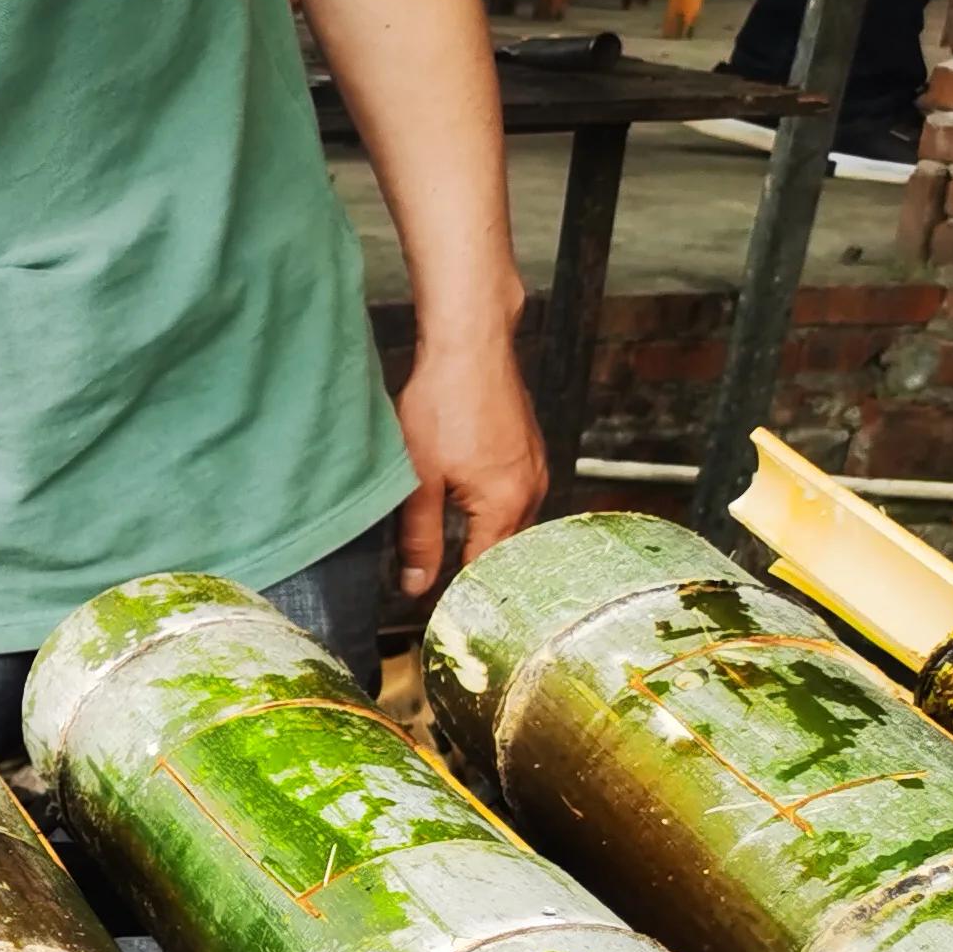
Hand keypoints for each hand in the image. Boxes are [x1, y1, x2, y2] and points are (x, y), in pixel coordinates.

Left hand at [393, 331, 546, 596]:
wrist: (469, 343)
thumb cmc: (442, 403)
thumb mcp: (419, 481)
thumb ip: (420, 539)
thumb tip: (417, 586)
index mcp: (507, 503)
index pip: (488, 569)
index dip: (463, 592)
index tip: (439, 608)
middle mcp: (532, 488)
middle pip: (506, 549)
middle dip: (478, 570)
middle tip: (445, 590)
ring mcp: (534, 466)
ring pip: (512, 521)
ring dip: (486, 539)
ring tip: (455, 557)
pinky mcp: (528, 447)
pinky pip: (515, 494)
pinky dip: (492, 510)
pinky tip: (469, 511)